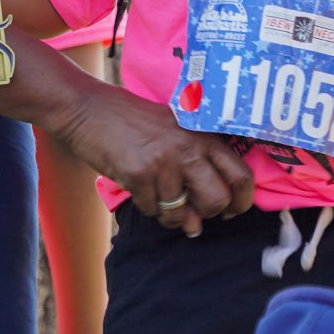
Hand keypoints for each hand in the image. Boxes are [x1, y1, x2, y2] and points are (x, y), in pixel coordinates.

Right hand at [47, 84, 251, 236]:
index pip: (241, 176)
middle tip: (194, 214)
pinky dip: (147, 207)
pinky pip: (152, 210)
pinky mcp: (139, 175)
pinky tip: (140, 189)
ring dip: (171, 217)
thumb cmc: (135, 122)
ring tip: (160, 201)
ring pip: (180, 213)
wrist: (91, 110)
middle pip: (217, 201)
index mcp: (204, 135)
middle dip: (206, 214)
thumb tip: (198, 223)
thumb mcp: (176, 132)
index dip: (242, 202)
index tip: (231, 211)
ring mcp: (164, 162)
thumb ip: (196, 169)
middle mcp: (189, 149)